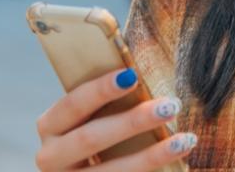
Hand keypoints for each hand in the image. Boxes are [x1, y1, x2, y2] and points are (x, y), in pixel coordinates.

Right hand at [35, 68, 196, 170]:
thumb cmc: (92, 133)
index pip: (74, 103)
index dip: (101, 89)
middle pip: (92, 138)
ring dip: (152, 155)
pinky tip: (175, 157)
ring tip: (184, 141)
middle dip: (134, 121)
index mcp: (50, 125)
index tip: (133, 75)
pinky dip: (151, 171)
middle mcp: (51, 156)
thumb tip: (139, 72)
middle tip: (171, 105)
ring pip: (112, 171)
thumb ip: (105, 99)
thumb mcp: (88, 117)